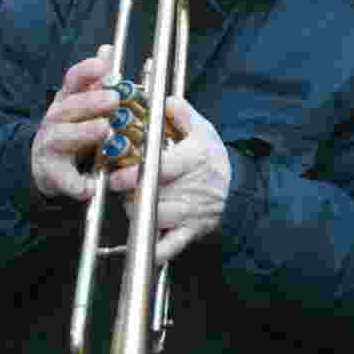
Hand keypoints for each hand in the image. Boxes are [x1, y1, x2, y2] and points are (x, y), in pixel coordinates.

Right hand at [31, 45, 119, 200]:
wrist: (42, 165)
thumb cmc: (70, 130)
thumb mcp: (78, 102)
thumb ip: (94, 79)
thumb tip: (107, 49)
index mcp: (65, 101)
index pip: (71, 81)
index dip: (85, 72)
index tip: (102, 65)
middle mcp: (55, 121)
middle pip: (69, 107)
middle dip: (91, 102)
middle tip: (113, 99)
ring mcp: (52, 147)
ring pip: (64, 138)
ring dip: (84, 133)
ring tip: (104, 131)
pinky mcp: (55, 175)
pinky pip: (67, 180)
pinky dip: (78, 184)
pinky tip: (91, 186)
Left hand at [108, 96, 229, 261]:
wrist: (237, 191)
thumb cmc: (213, 159)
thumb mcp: (204, 130)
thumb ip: (183, 114)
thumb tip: (165, 101)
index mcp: (193, 160)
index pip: (161, 168)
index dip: (135, 173)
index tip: (116, 174)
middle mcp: (190, 189)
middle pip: (149, 195)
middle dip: (128, 191)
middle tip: (117, 182)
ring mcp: (188, 214)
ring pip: (152, 219)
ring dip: (135, 211)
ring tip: (128, 199)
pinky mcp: (187, 233)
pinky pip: (168, 248)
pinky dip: (153, 252)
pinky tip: (136, 249)